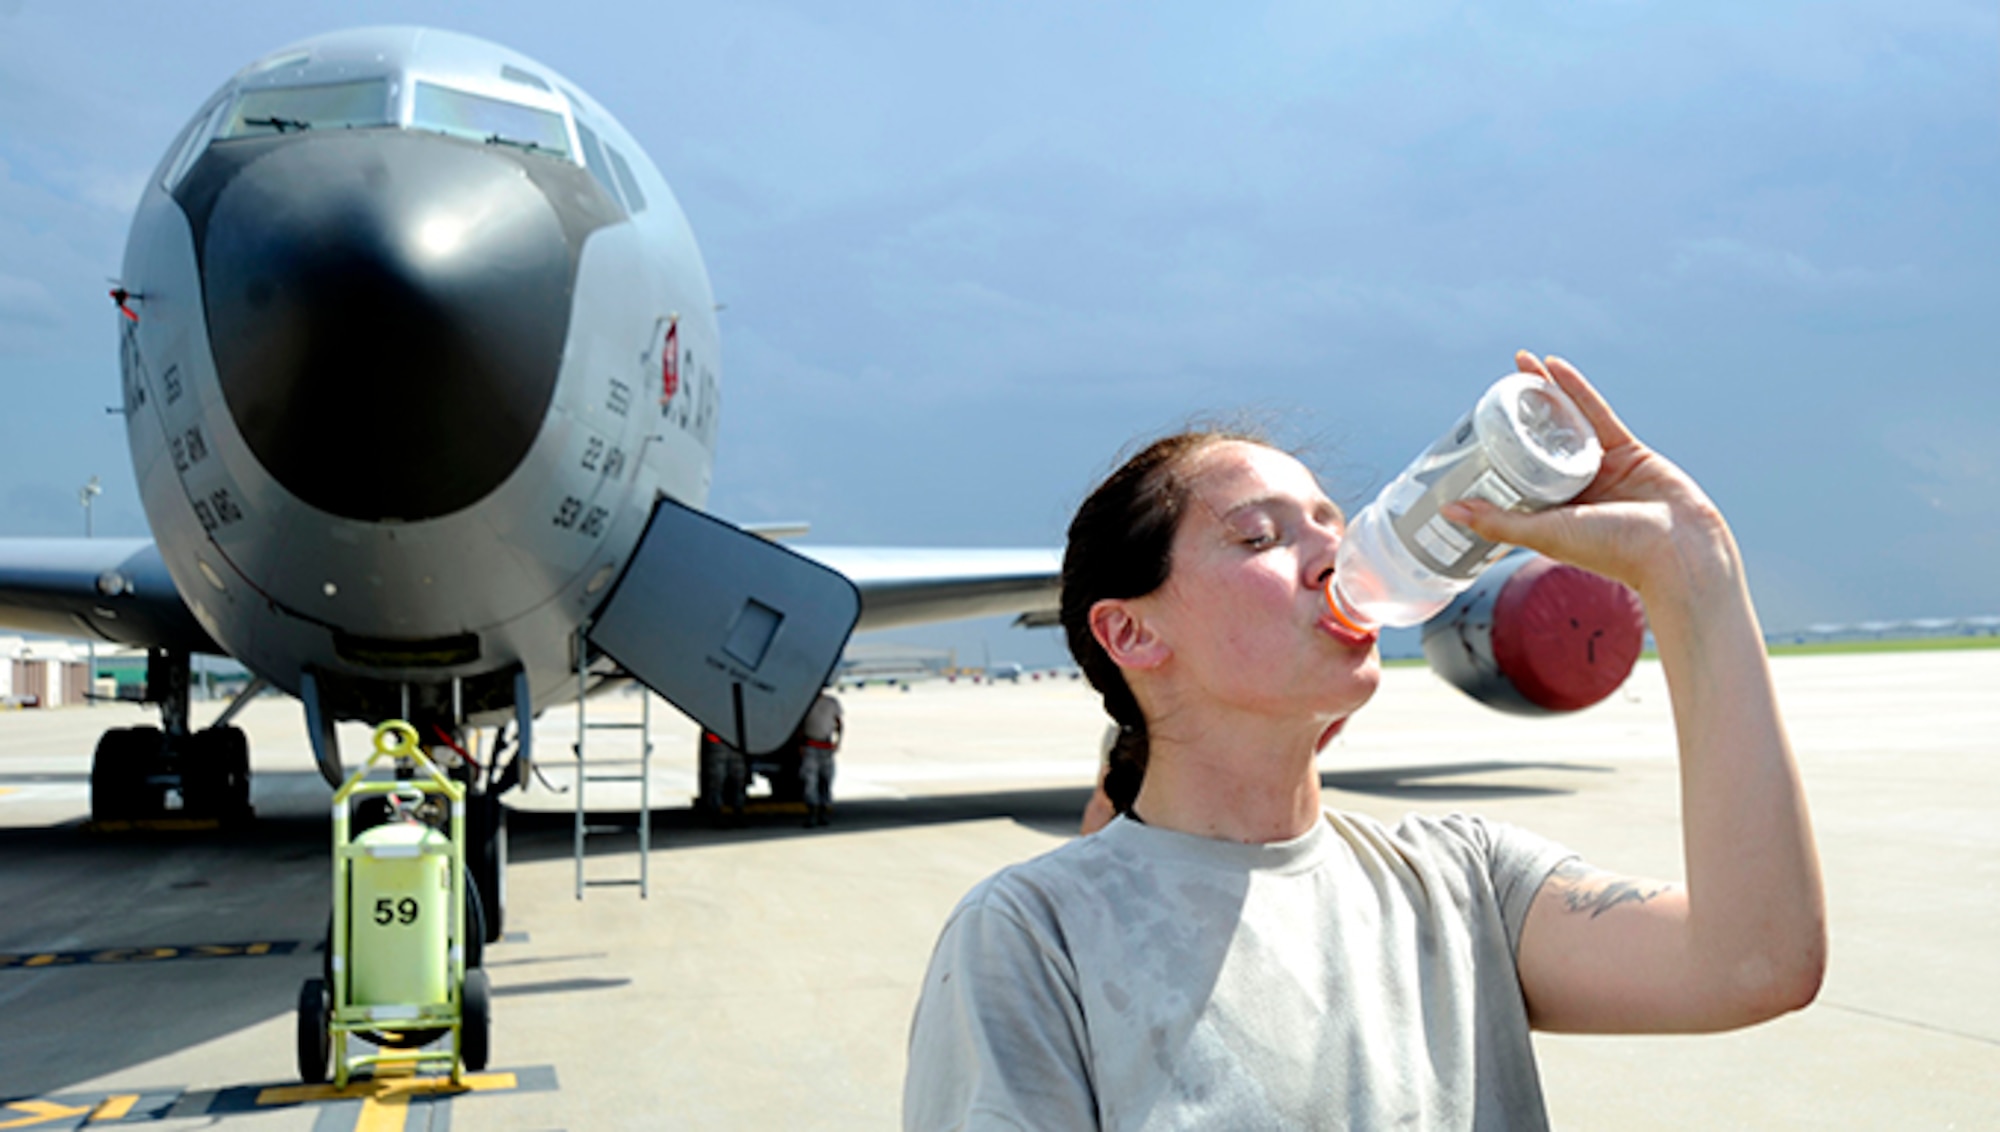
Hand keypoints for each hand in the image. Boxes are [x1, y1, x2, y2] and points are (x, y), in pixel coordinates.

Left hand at [1441, 351, 1731, 600]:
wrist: (1679, 549)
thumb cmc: (1613, 551)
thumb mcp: (1544, 534)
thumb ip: (1498, 522)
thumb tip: (1446, 512)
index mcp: (1552, 513)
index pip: (1516, 476)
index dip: (1497, 452)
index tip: (1474, 428)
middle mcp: (1575, 489)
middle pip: (1540, 444)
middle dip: (1519, 415)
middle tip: (1492, 390)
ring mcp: (1602, 468)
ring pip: (1567, 423)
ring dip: (1545, 393)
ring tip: (1519, 365)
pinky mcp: (1628, 450)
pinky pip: (1596, 412)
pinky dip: (1575, 388)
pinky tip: (1553, 365)